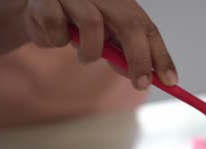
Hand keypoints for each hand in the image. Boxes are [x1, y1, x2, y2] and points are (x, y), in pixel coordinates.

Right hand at [25, 0, 177, 89]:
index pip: (148, 28)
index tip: (170, 80)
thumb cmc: (76, 25)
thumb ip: (123, 56)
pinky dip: (55, 42)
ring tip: (81, 55)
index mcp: (120, 2)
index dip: (161, 55)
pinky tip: (52, 38)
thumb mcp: (105, 41)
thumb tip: (143, 78)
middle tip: (141, 84)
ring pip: (92, 25)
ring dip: (89, 52)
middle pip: (130, 24)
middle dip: (139, 59)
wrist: (35, 10)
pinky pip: (56, 30)